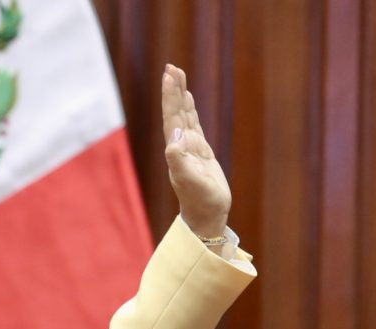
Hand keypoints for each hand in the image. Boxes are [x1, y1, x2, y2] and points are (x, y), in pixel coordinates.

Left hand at [161, 64, 230, 240]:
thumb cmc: (200, 201)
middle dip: (173, 89)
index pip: (172, 117)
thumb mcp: (190, 182)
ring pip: (184, 114)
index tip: (169, 76)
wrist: (206, 214)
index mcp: (177, 149)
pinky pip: (194, 124)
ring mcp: (190, 147)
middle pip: (176, 111)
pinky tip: (188, 99)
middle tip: (171, 66)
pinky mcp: (200, 151)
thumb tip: (174, 139)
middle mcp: (180, 145)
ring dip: (180, 95)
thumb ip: (180, 161)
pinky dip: (190, 109)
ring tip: (177, 74)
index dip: (170, 97)